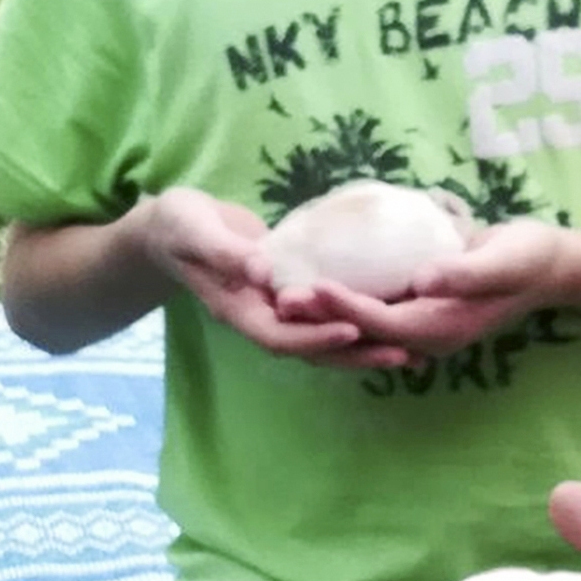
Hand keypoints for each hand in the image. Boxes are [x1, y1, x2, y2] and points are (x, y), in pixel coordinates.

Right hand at [141, 189, 408, 368]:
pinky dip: (354, 319)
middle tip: (404, 353)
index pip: (280, 336)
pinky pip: (323, 314)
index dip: (316, 337)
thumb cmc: (177, 226)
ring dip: (362, 347)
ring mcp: (274, 309)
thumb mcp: (194, 232)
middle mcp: (260, 317)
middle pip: (311, 349)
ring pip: (321, 338)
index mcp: (237, 309)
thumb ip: (225, 252)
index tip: (353, 329)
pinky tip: (389, 316)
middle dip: (355, 354)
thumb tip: (262, 271)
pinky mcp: (287, 293)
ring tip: (410, 350)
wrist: (170, 227)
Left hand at [300, 219, 567, 359]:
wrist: (548, 263)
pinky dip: (342, 296)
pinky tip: (312, 274)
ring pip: (360, 323)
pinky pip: (371, 308)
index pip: (383, 323)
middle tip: (278, 295)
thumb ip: (464, 273)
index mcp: (442, 328)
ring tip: (281, 290)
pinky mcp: (415, 307)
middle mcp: (424, 334)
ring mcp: (419, 323)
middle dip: (320, 316)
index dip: (346, 307)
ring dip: (322, 310)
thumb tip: (422, 281)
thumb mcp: (503, 260)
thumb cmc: (528, 258)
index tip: (312, 286)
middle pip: (362, 331)